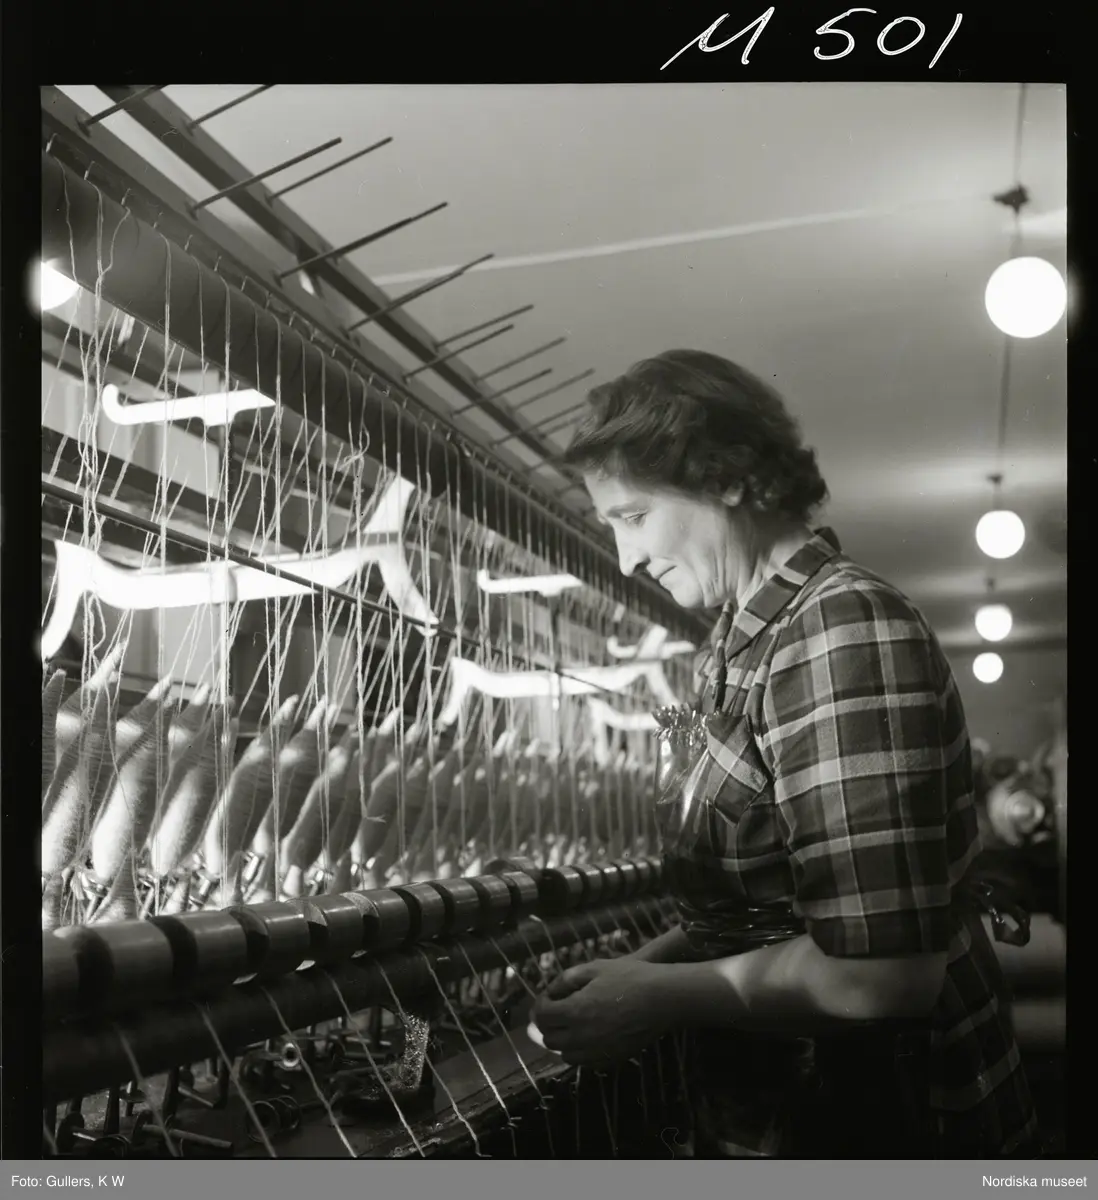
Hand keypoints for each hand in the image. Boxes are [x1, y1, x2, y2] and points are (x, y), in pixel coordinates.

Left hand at [532, 958, 673, 1065]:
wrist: (663, 999)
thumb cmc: (630, 977)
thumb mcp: (596, 967)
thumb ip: (567, 979)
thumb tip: (551, 990)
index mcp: (575, 1010)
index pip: (542, 1016)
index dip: (540, 1005)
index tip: (548, 997)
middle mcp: (582, 1036)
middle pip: (549, 1039)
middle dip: (548, 1024)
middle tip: (557, 1011)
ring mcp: (597, 1051)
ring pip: (565, 1055)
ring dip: (563, 1041)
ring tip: (573, 1025)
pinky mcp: (612, 1059)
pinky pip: (586, 1063)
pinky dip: (581, 1053)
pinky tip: (589, 1037)